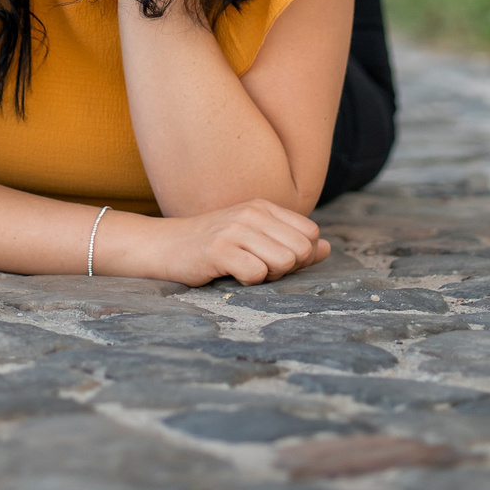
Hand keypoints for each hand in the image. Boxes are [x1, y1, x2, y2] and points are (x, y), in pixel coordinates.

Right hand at [108, 199, 329, 285]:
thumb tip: (327, 248)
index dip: (299, 255)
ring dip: (269, 276)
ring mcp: (235, 229)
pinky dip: (248, 283)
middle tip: (258, 268)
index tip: (273, 260)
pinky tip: (229, 275)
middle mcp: (252, 213)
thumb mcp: (254, 238)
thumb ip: (291, 242)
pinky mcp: (218, 250)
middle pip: (302, 249)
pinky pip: (257, 274)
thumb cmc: (211, 246)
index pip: (311, 233)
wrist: (162, 246)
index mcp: (263, 207)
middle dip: (287, 268)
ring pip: (284, 261)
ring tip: (244, 271)